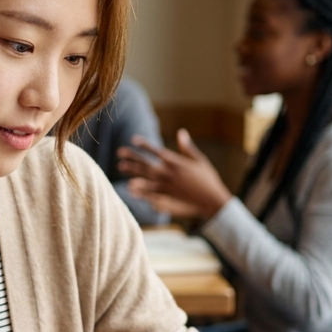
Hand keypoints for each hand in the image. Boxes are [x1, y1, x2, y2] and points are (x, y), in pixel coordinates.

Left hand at [117, 129, 232, 219]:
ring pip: (146, 177)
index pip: (156, 151)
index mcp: (177, 162)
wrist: (212, 199)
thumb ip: (187, 147)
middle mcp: (169, 172)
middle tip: (120, 152)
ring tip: (120, 167)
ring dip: (132, 171)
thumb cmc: (207, 179)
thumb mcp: (199, 160)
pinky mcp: (168, 196)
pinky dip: (140, 190)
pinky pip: (150, 192)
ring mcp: (167, 185)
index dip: (144, 145)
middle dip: (133, 157)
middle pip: (147, 163)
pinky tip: (130, 188)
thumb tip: (181, 132)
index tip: (133, 139)